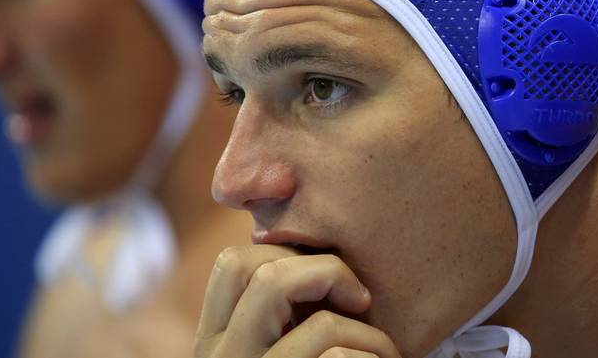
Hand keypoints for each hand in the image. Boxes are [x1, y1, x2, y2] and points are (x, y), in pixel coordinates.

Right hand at [194, 245, 401, 357]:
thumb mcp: (271, 351)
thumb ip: (278, 318)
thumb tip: (313, 260)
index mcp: (216, 345)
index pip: (231, 266)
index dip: (283, 250)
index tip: (325, 275)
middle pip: (260, 273)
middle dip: (325, 270)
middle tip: (358, 297)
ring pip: (300, 312)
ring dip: (360, 325)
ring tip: (382, 349)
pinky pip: (335, 355)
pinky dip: (371, 353)